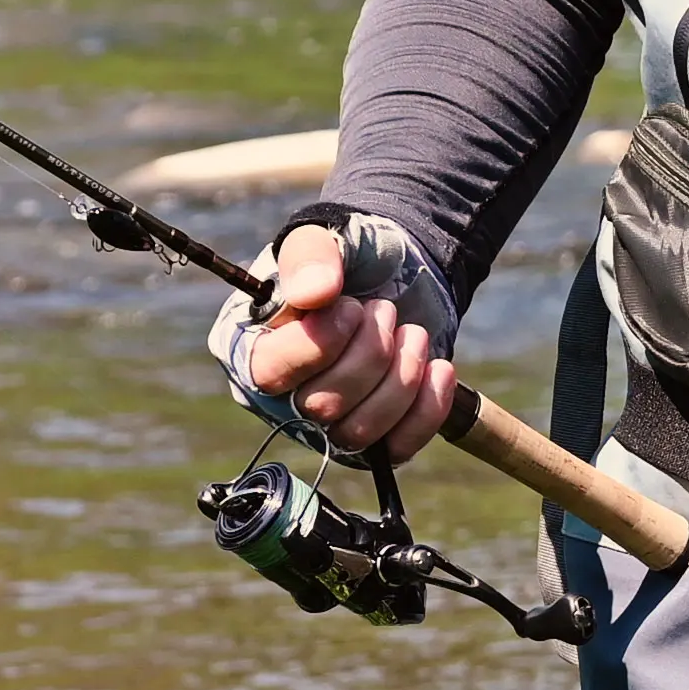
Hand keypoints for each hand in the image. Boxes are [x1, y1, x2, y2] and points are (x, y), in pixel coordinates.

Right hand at [238, 222, 454, 466]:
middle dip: (370, 353)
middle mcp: (280, 398)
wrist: (392, 276)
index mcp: (250, 350)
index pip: (270, 372)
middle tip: (384, 311)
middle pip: (322, 407)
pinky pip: (398, 449)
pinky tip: (438, 367)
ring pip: (360, 433)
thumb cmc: (345, 262)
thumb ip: (311, 256)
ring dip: (401, 377)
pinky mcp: (373, 438)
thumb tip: (315, 293)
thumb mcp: (322, 241)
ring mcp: (326, 425)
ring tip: (412, 333)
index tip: (351, 307)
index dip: (321, 342)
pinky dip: (427, 407)